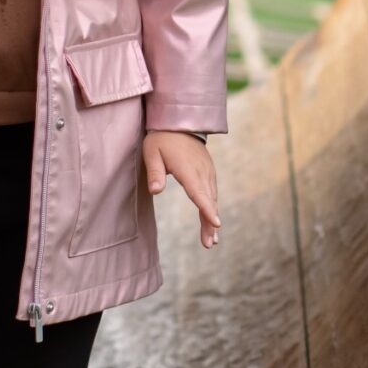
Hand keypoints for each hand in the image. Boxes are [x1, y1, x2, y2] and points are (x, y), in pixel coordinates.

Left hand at [143, 130, 220, 248]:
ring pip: (212, 199)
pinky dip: (212, 208)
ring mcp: (207, 172)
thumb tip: (155, 191)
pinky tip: (211, 222)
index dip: (207, 209)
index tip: (216, 224)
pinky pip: (212, 193)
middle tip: (209, 244)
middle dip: (210, 223)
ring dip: (212, 219)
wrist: (180, 123)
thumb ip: (154, 172)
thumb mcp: (152, 152)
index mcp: (188, 169)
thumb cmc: (162, 139)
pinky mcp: (208, 173)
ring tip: (211, 241)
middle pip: (208, 201)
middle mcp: (202, 172)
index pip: (199, 192)